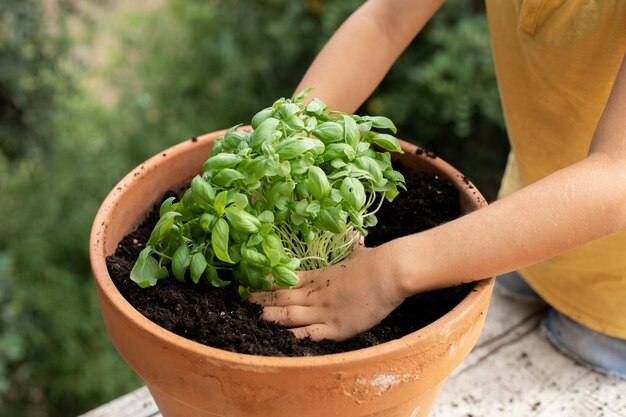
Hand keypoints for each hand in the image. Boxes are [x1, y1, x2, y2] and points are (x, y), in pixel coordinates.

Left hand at [249, 244, 407, 340]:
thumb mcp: (356, 253)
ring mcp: (323, 312)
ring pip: (287, 316)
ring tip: (248, 318)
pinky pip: (308, 335)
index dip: (267, 283)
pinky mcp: (335, 328)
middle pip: (280, 298)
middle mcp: (315, 294)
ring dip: (268, 317)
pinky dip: (292, 337)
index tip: (250, 282)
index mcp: (318, 276)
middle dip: (259, 300)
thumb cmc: (375, 261)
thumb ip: (350, 249)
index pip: (285, 280)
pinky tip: (277, 340)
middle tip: (239, 301)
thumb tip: (355, 237)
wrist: (390, 271)